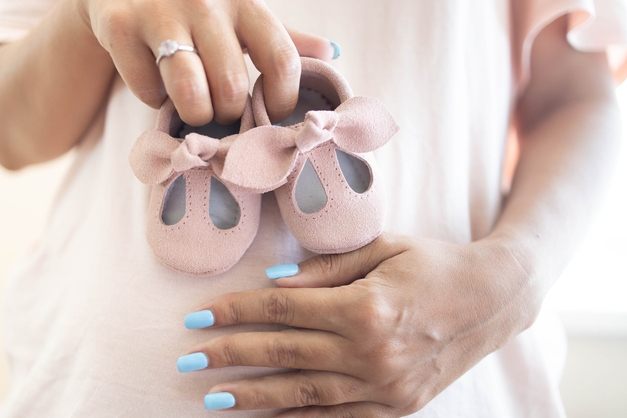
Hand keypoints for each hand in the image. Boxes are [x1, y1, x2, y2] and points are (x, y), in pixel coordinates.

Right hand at [78, 0, 334, 124]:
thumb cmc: (198, 11)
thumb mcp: (242, 17)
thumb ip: (283, 38)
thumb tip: (331, 52)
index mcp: (245, 4)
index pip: (282, 60)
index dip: (281, 98)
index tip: (271, 110)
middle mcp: (206, 3)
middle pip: (232, 88)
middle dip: (228, 112)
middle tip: (220, 105)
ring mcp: (159, 12)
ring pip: (189, 92)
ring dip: (193, 112)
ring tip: (192, 104)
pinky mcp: (118, 25)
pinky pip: (146, 90)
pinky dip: (153, 99)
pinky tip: (155, 81)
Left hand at [181, 233, 541, 415]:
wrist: (493, 299)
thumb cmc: (435, 263)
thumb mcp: (382, 249)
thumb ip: (326, 269)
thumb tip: (275, 282)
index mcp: (366, 307)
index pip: (283, 310)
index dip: (237, 312)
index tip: (199, 315)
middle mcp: (372, 353)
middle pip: (284, 354)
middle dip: (230, 355)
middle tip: (188, 360)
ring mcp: (385, 386)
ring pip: (303, 393)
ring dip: (253, 395)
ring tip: (212, 397)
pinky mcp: (397, 405)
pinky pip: (338, 417)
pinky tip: (267, 416)